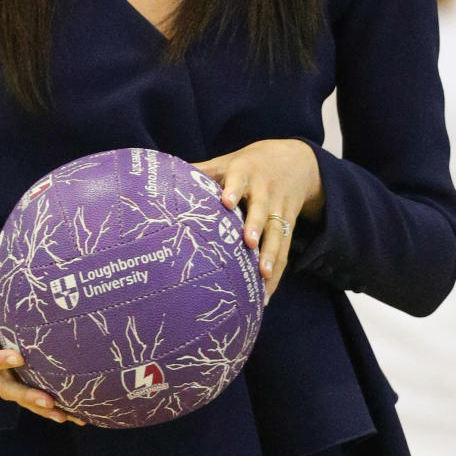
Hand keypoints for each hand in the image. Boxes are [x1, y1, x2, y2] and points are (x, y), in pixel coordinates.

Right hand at [0, 254, 83, 423]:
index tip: (18, 356)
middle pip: (6, 386)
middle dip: (27, 396)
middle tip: (48, 401)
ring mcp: (8, 370)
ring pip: (23, 396)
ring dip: (44, 408)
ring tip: (69, 415)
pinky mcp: (23, 372)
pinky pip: (37, 392)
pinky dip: (56, 405)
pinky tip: (80, 413)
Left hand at [192, 140, 323, 302]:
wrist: (294, 161)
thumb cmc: (249, 165)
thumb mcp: (226, 162)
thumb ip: (201, 171)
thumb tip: (162, 177)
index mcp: (245, 172)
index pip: (239, 180)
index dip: (233, 189)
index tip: (226, 202)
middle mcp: (265, 191)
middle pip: (261, 209)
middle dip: (256, 226)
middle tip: (248, 243)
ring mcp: (279, 210)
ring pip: (277, 233)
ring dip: (270, 255)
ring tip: (262, 275)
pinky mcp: (289, 226)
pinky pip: (284, 250)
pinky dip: (277, 272)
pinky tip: (266, 294)